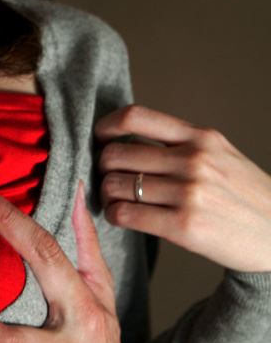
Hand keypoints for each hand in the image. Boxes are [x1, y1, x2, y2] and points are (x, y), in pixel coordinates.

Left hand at [96, 104, 270, 272]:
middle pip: (116, 154)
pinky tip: (123, 218)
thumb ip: (181, 143)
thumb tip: (129, 138)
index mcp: (201, 137)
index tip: (100, 139)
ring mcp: (189, 193)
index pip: (135, 116)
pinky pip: (125, 214)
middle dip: (103, 168)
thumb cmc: (243, 196)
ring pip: (115, 185)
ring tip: (116, 201)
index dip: (106, 127)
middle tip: (108, 179)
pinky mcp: (183, 226)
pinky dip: (115, 216)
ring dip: (107, 195)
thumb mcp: (220, 154)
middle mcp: (193, 160)